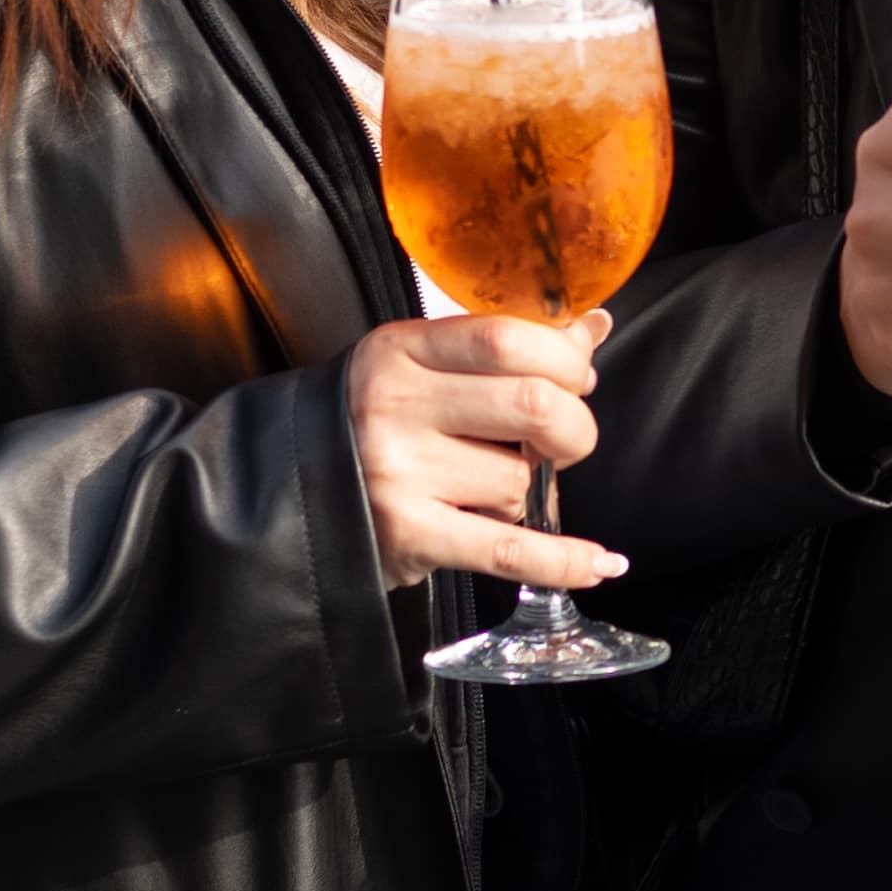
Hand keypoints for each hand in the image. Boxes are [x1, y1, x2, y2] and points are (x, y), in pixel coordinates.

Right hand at [343, 309, 625, 595]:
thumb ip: (502, 347)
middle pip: (532, 405)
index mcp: (400, 350)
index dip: (564, 358)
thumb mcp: (421, 367)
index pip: (506, 337)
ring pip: (520, 482)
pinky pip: (509, 550)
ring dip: (528, 493)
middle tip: (562, 441)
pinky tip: (600, 564)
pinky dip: (564, 560)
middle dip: (573, 428)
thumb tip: (592, 326)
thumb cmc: (375, 424)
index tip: (577, 379)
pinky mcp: (407, 536)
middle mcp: (393, 405)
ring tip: (489, 492)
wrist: (291, 494)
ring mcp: (397, 473)